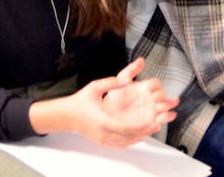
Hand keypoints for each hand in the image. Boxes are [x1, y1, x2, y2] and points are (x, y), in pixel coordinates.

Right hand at [56, 58, 176, 146]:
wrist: (66, 115)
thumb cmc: (80, 101)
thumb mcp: (94, 87)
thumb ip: (111, 83)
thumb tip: (126, 79)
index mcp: (101, 121)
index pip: (124, 127)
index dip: (139, 127)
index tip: (150, 123)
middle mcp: (102, 133)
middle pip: (127, 137)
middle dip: (143, 132)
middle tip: (156, 125)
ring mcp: (102, 139)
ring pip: (124, 142)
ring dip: (138, 137)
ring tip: (151, 129)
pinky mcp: (102, 142)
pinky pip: (119, 144)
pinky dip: (130, 141)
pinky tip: (139, 135)